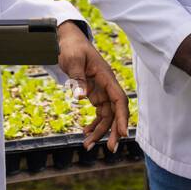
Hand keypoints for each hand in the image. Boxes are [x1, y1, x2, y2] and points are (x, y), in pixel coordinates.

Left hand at [57, 21, 129, 151]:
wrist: (67, 40)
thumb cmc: (71, 48)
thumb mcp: (72, 60)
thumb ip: (77, 78)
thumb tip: (81, 97)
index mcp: (106, 77)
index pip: (119, 99)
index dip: (122, 117)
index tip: (123, 133)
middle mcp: (107, 86)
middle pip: (115, 112)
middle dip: (114, 131)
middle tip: (110, 149)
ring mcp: (101, 91)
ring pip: (106, 116)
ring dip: (99, 132)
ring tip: (87, 145)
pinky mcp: (95, 93)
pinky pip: (99, 113)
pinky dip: (94, 124)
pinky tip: (86, 132)